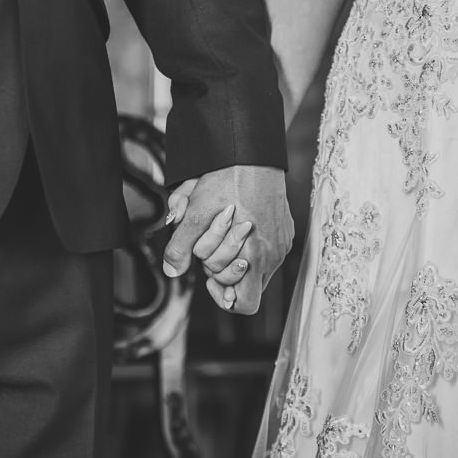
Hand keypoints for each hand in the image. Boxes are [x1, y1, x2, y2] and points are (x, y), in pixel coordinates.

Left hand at [163, 166, 293, 314]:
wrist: (253, 153)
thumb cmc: (227, 180)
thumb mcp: (196, 214)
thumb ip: (181, 246)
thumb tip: (172, 270)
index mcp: (256, 257)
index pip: (243, 304)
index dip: (222, 296)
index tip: (209, 276)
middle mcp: (274, 255)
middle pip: (244, 286)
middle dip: (222, 270)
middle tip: (210, 246)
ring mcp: (282, 243)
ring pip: (254, 268)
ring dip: (233, 257)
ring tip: (222, 232)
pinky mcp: (285, 231)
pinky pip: (266, 251)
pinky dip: (248, 245)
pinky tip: (237, 223)